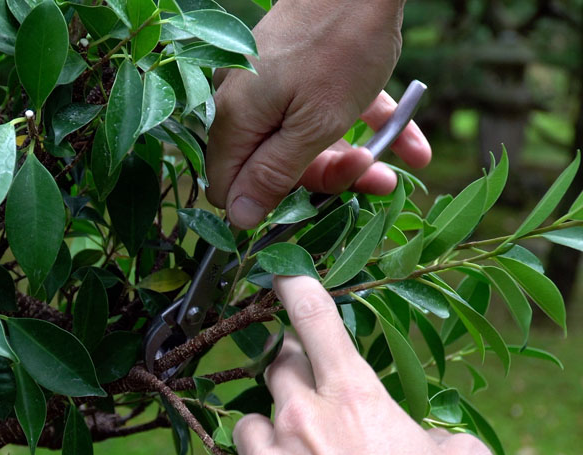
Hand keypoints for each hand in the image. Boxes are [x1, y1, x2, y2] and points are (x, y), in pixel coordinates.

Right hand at [206, 0, 431, 228]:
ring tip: (396, 168)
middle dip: (325, 177)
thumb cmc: (340, 47)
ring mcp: (270, 84)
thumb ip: (275, 174)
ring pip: (303, 139)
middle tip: (374, 180)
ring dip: (352, 158)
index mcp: (235, 120)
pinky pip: (324, 108)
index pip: (232, 187)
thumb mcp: (314, 124)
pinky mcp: (297, 68)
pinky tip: (410, 147)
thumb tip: (237, 218)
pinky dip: (364, 126)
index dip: (268, 204)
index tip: (316, 203)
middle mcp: (243, 103)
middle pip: (273, 165)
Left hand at [213, 276, 512, 454]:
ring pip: (244, 428)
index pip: (314, 321)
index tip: (281, 276)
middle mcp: (300, 419)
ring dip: (266, 440)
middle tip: (310, 406)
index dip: (294, 291)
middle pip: (275, 372)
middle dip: (290, 378)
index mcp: (352, 395)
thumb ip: (428, 429)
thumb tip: (419, 437)